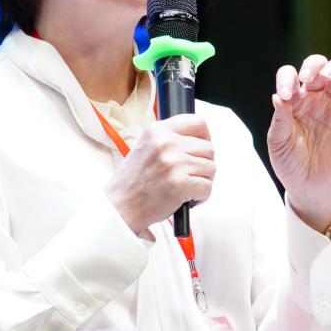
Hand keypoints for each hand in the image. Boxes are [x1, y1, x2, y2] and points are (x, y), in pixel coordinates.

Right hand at [107, 114, 215, 235]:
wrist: (119, 208)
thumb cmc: (134, 182)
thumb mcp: (146, 148)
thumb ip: (170, 140)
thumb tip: (201, 139)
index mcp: (158, 130)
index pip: (198, 122)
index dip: (206, 137)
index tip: (201, 149)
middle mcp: (166, 143)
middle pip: (209, 149)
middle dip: (204, 165)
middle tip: (189, 176)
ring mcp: (174, 163)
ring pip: (211, 168)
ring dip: (203, 181)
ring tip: (185, 188)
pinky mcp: (180, 184)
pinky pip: (208, 187)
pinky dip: (201, 196)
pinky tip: (186, 199)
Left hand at [267, 55, 330, 231]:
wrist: (309, 185)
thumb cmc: (289, 163)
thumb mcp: (278, 142)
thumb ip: (280, 119)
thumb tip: (278, 97)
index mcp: (292, 100)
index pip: (289, 74)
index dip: (286, 79)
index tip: (285, 96)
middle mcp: (312, 97)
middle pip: (317, 65)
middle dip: (314, 65)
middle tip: (308, 78)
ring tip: (327, 78)